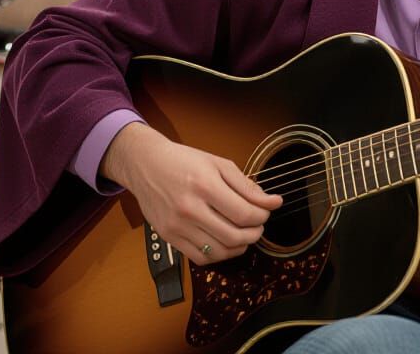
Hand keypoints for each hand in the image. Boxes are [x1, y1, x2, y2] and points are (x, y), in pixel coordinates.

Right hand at [100, 123, 281, 264]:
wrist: (145, 165)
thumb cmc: (183, 161)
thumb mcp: (219, 164)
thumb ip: (247, 186)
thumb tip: (273, 202)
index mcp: (205, 185)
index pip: (244, 213)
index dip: (262, 216)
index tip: (266, 212)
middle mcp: (189, 209)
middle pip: (234, 236)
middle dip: (255, 234)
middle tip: (258, 226)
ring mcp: (177, 226)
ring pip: (219, 252)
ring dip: (239, 247)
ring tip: (244, 235)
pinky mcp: (169, 237)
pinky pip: (200, 258)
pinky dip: (218, 255)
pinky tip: (224, 242)